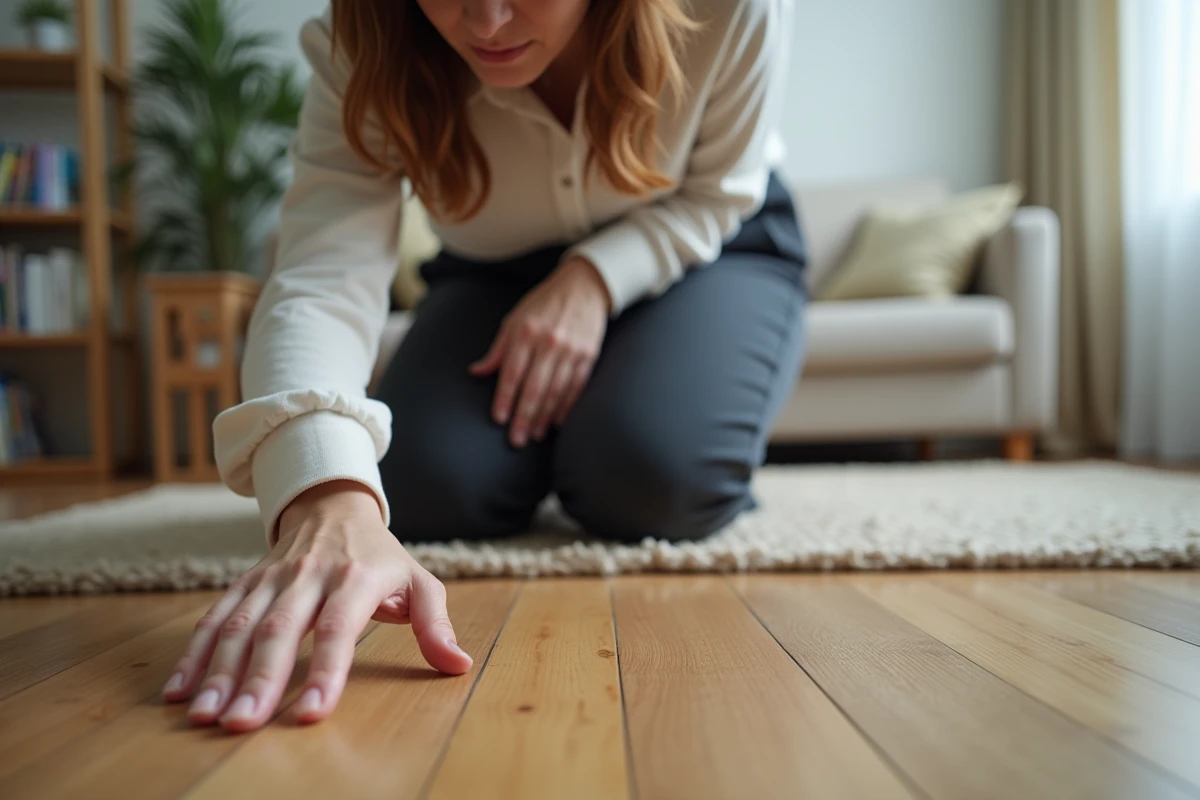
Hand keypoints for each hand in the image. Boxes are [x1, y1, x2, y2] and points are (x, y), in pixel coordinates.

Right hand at [162, 480, 471, 731]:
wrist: (334, 504)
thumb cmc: (382, 557)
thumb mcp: (419, 581)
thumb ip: (435, 623)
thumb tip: (458, 664)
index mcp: (355, 578)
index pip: (337, 629)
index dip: (324, 672)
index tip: (310, 713)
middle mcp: (309, 575)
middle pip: (279, 631)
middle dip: (257, 680)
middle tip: (239, 724)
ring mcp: (272, 578)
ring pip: (239, 624)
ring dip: (218, 672)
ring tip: (204, 715)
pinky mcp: (245, 582)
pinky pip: (215, 616)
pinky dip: (194, 653)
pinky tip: (178, 691)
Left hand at [469, 257, 609, 446]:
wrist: (584, 286)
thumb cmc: (544, 304)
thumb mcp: (515, 319)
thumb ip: (498, 349)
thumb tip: (476, 372)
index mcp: (526, 332)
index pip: (512, 373)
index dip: (505, 398)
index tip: (499, 419)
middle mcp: (549, 342)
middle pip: (534, 387)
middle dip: (524, 416)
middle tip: (516, 440)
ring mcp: (571, 350)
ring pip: (556, 391)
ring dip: (544, 416)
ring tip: (534, 435)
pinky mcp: (589, 355)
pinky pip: (576, 387)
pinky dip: (566, 406)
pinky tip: (557, 422)